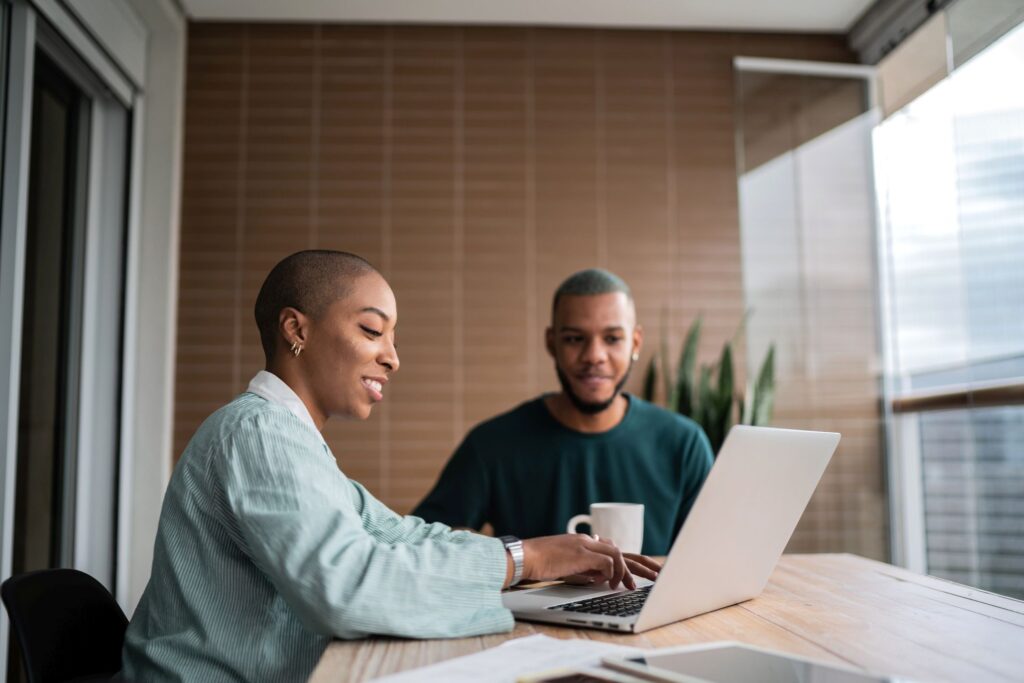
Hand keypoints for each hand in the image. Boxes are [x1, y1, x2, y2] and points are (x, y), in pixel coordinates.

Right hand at [514, 534, 637, 589]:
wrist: (525, 556)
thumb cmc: (540, 562)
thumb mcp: (566, 564)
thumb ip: (582, 567)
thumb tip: (596, 577)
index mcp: (582, 542)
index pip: (609, 548)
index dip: (622, 562)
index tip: (627, 577)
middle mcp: (586, 541)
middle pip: (618, 550)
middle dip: (633, 566)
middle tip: (635, 583)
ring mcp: (584, 545)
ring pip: (616, 554)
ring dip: (623, 572)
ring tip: (623, 586)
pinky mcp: (581, 554)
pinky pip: (607, 562)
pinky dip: (610, 573)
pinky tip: (605, 584)